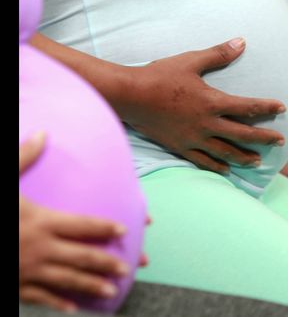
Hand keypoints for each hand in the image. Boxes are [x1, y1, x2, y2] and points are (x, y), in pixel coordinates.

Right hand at [19, 132, 129, 312]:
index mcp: (41, 221)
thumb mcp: (2, 180)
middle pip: (82, 256)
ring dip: (91, 286)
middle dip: (107, 262)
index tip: (124, 230)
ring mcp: (28, 270)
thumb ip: (23, 158)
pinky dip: (58, 303)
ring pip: (67, 279)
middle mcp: (40, 247)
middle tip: (128, 268)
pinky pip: (41, 297)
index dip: (105, 227)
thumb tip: (43, 134)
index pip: (83, 224)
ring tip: (113, 291)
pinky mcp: (14, 287)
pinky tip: (74, 309)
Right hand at [116, 38, 286, 173]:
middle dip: (264, 138)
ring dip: (244, 157)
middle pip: (243, 134)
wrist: (130, 96)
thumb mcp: (191, 61)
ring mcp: (194, 138)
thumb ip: (219, 54)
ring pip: (226, 152)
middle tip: (281, 141)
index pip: (248, 107)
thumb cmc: (160, 76)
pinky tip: (227, 171)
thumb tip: (242, 42)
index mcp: (212, 102)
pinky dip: (217, 166)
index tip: (283, 108)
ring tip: (258, 161)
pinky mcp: (181, 147)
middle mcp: (207, 124)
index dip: (268, 107)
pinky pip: (203, 161)